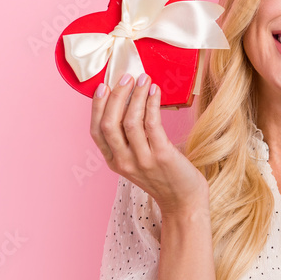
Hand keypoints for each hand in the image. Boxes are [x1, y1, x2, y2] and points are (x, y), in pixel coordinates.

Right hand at [90, 74, 207, 215]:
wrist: (184, 203)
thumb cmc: (164, 178)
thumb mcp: (137, 161)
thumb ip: (129, 141)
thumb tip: (129, 104)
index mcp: (114, 162)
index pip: (96, 131)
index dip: (97, 106)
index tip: (103, 86)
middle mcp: (124, 162)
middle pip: (109, 122)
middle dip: (117, 95)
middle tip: (127, 77)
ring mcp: (142, 160)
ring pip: (130, 120)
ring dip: (136, 95)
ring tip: (144, 79)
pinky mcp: (161, 156)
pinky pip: (152, 123)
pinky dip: (151, 103)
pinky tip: (155, 92)